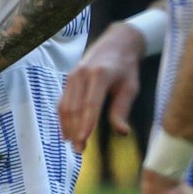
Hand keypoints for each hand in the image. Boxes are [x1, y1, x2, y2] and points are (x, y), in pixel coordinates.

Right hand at [58, 22, 145, 154]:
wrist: (115, 44)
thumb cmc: (126, 68)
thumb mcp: (130, 87)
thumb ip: (122, 109)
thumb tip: (122, 132)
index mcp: (99, 74)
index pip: (90, 103)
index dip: (86, 122)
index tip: (84, 139)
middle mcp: (81, 75)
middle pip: (74, 107)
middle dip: (75, 129)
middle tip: (79, 149)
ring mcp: (71, 77)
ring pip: (64, 106)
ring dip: (67, 126)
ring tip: (73, 143)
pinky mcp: (67, 81)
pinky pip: (62, 102)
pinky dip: (63, 119)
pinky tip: (67, 131)